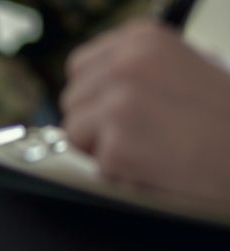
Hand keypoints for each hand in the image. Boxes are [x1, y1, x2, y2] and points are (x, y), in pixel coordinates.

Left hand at [61, 21, 229, 200]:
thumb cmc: (227, 119)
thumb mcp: (188, 69)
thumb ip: (139, 70)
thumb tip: (97, 86)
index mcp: (142, 39)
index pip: (81, 66)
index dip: (96, 95)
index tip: (118, 108)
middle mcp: (125, 64)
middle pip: (72, 100)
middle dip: (95, 123)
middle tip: (140, 134)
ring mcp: (119, 104)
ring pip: (73, 133)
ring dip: (102, 149)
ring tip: (150, 149)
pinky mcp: (117, 145)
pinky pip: (95, 165)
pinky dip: (120, 174)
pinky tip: (155, 167)